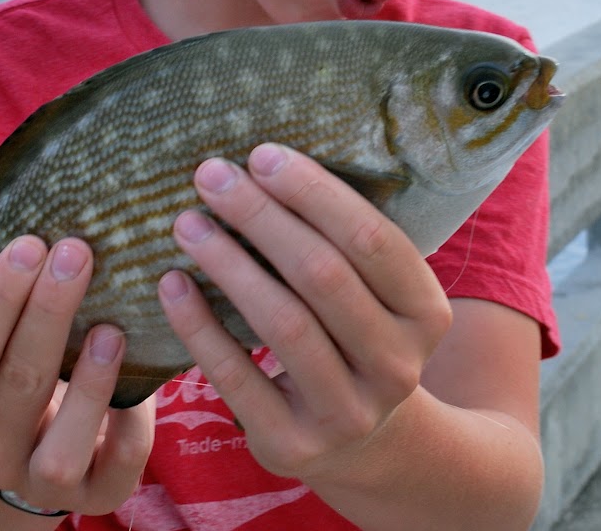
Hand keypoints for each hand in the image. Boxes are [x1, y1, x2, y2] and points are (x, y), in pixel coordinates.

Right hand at [0, 236, 153, 515]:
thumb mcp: (3, 346)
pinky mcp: (97, 497)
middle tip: (77, 252)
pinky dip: (131, 427)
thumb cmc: (27, 374)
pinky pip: (116, 470)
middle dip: (46, 314)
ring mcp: (43, 482)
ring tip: (110, 328)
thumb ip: (9, 299)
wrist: (44, 453)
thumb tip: (41, 209)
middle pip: (15, 385)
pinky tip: (147, 387)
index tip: (29, 243)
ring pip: (60, 447)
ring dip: (87, 384)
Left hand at [158, 143, 452, 483]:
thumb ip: (345, 245)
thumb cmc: (354, 337)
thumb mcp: (377, 297)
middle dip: (261, 216)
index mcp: (427, 313)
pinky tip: (173, 284)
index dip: (315, 193)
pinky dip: (199, 326)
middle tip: (212, 176)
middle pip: (323, 274)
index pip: (372, 239)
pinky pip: (237, 376)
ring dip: (228, 263)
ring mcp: (347, 412)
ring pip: (282, 323)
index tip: (262, 155)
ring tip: (187, 222)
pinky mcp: (292, 445)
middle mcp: (396, 366)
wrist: (363, 444)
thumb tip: (266, 163)